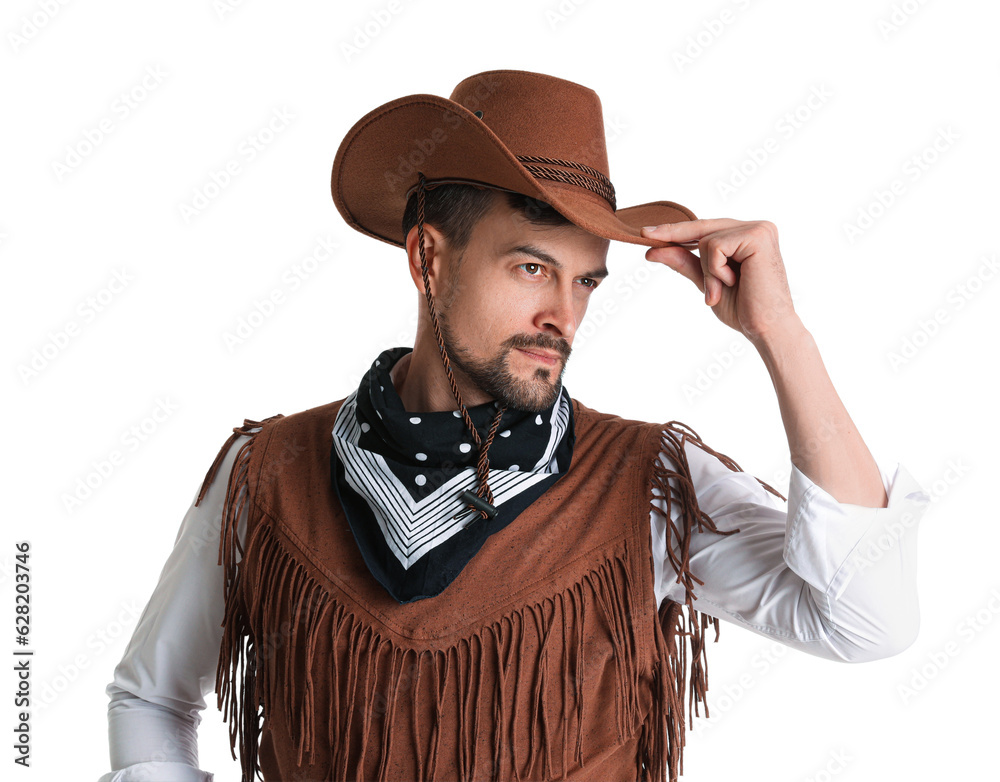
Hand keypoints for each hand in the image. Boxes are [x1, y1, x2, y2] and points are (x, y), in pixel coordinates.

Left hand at [641, 218, 797, 343]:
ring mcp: (759, 229)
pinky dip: (715, 270)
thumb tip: (654, 250)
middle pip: (702, 226)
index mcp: (747, 237)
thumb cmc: (744, 310)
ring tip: (725, 288)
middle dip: (675, 237)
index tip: (647, 232)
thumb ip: (686, 263)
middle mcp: (756, 227)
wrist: (767, 329)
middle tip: (645, 235)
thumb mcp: (708, 282)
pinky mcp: (758, 235)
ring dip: (708, 271)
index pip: (705, 229)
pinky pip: (714, 246)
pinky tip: (733, 282)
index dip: (676, 231)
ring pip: (706, 239)